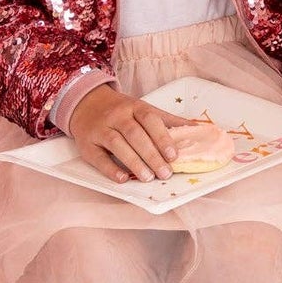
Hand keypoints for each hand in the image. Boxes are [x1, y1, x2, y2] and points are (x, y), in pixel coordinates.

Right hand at [68, 83, 191, 183]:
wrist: (86, 103)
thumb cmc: (121, 110)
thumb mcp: (142, 109)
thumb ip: (166, 120)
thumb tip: (195, 129)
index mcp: (134, 106)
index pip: (150, 119)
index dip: (162, 137)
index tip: (174, 155)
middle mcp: (117, 116)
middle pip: (135, 134)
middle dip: (152, 155)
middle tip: (165, 173)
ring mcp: (101, 129)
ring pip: (117, 144)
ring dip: (134, 162)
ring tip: (149, 177)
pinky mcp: (87, 144)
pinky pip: (98, 158)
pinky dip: (110, 169)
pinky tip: (123, 179)